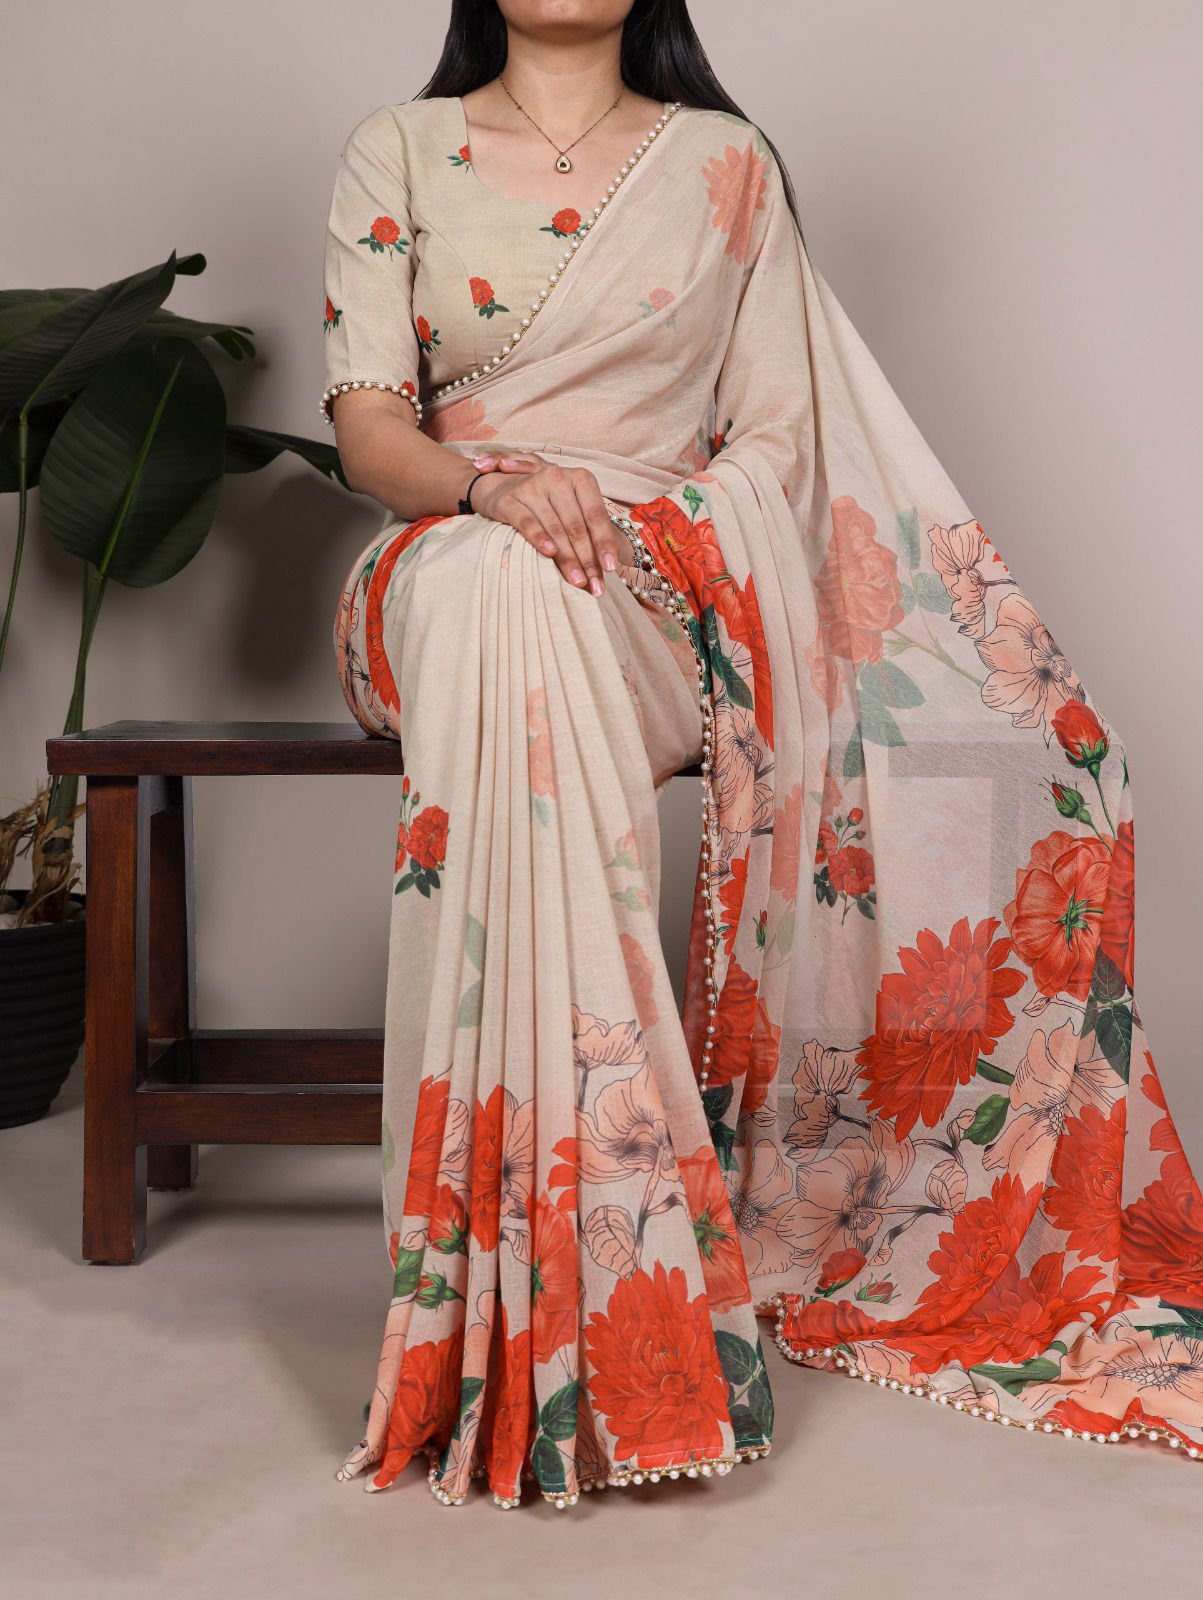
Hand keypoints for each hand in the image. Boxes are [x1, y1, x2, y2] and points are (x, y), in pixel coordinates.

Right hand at [466, 450, 628, 595]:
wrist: (504, 485)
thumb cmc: (549, 502)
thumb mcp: (573, 508)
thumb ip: (589, 533)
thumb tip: (604, 571)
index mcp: (580, 479)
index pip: (596, 515)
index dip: (604, 543)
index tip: (611, 568)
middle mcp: (558, 478)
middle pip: (577, 527)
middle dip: (587, 560)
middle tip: (595, 586)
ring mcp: (533, 487)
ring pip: (555, 529)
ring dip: (568, 559)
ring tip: (577, 581)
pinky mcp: (511, 500)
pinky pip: (528, 523)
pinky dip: (539, 538)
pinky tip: (550, 553)